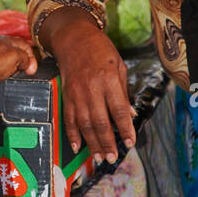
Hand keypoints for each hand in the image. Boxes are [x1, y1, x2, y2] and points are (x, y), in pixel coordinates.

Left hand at [0, 36, 37, 90]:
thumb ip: (25, 57)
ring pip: (10, 62)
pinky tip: (1, 77)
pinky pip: (1, 68)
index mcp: (7, 40)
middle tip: (20, 71)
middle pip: (19, 53)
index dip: (32, 58)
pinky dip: (4, 73)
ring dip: (13, 69)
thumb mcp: (14, 56)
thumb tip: (27, 64)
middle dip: (22, 64)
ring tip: (10, 74)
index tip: (31, 69)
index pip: (26, 46)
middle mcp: (0, 45)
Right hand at [46, 14, 134, 163]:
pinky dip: (72, 135)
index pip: (118, 109)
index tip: (130, 142)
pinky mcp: (66, 96)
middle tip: (113, 158)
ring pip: (84, 124)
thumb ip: (123, 92)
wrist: (73, 38)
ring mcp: (76, 93)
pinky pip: (69, 119)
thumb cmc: (100, 50)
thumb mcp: (119, 66)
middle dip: (107, 142)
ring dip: (92, 143)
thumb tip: (130, 115)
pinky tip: (77, 147)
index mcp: (108, 79)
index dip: (125, 128)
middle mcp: (91, 88)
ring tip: (99, 157)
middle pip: (100, 121)